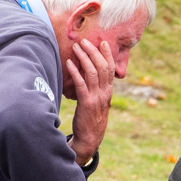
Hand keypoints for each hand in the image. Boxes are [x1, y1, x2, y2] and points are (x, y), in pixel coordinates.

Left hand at [67, 39, 114, 164]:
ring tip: (76, 47)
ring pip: (93, 73)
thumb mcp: (98, 102)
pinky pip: (81, 84)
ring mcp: (96, 98)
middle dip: (93, 52)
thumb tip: (90, 74)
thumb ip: (97, 89)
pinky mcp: (86, 103)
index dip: (108, 54)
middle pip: (102, 67)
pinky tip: (69, 63)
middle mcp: (105, 93)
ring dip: (84, 58)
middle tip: (85, 41)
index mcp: (108, 92)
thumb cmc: (91, 119)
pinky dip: (75, 72)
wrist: (90, 139)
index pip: (111, 69)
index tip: (103, 41)